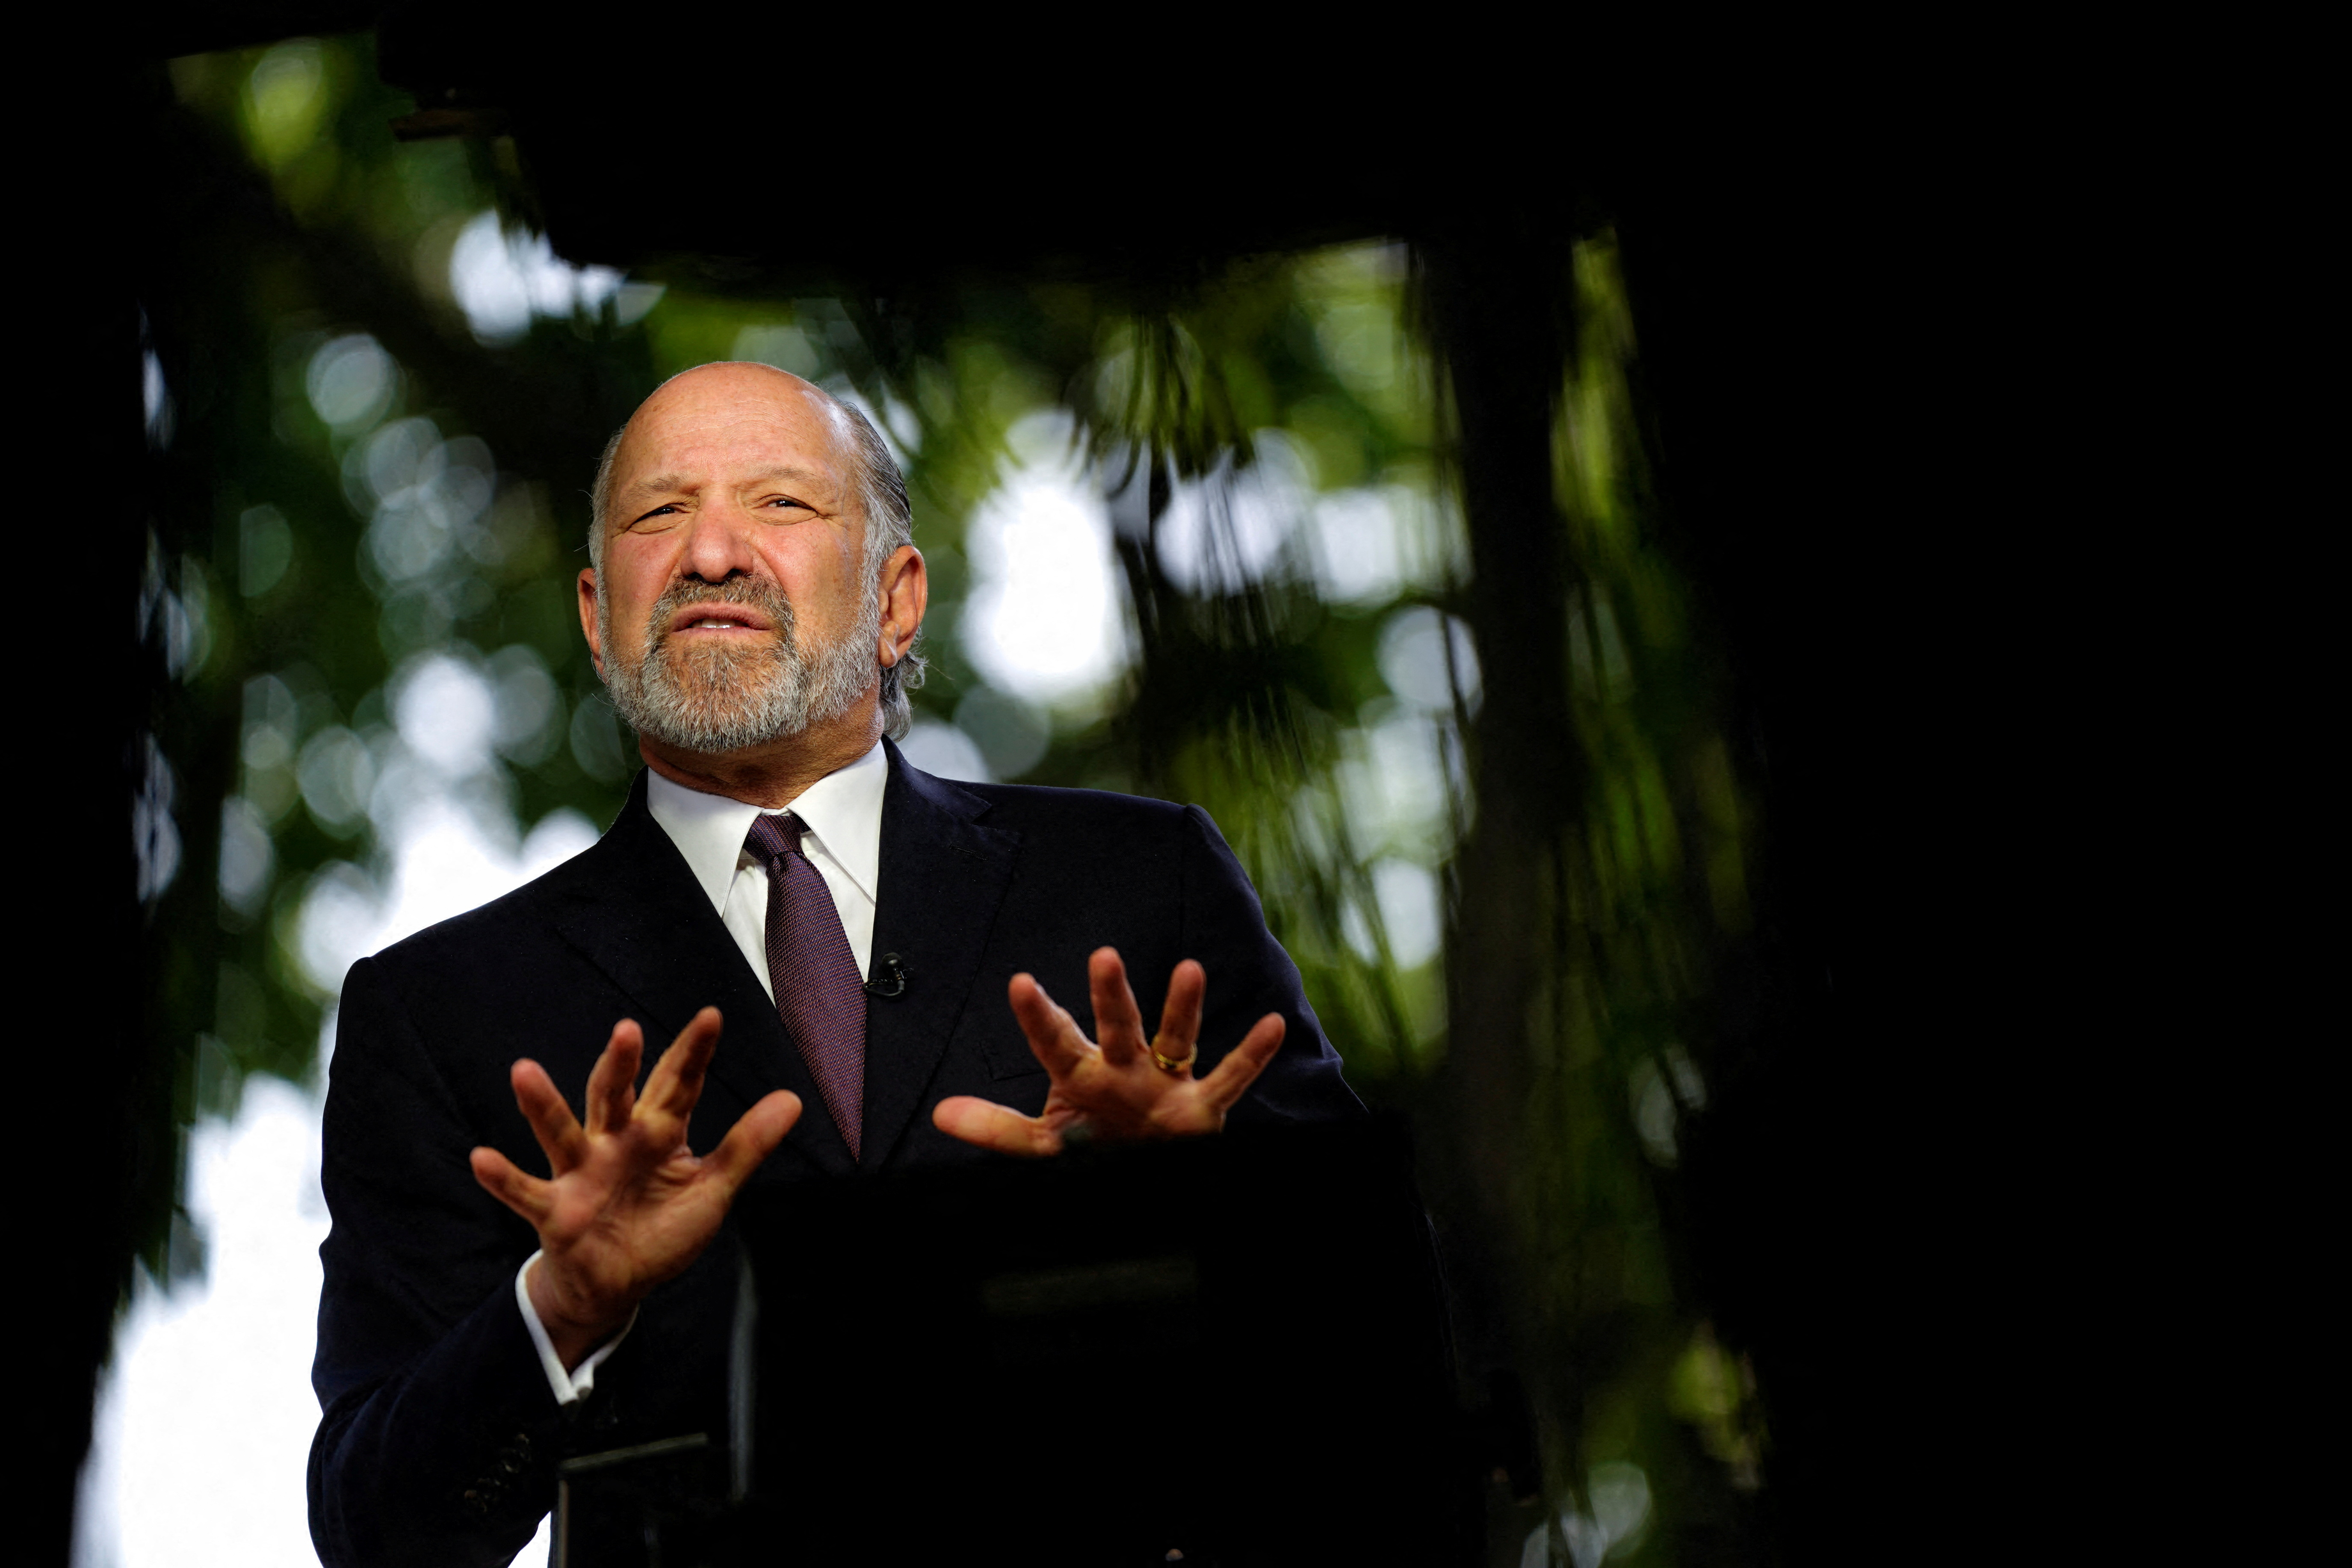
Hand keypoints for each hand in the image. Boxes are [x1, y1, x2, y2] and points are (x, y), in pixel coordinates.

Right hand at [470, 1007, 800, 1368]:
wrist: (617, 1285)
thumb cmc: (661, 1229)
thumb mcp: (713, 1189)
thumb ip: (748, 1145)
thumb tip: (793, 1099)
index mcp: (658, 1133)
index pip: (677, 1085)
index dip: (692, 1054)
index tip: (711, 1017)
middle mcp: (616, 1142)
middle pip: (615, 1096)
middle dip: (619, 1065)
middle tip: (627, 1030)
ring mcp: (581, 1173)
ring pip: (562, 1133)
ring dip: (543, 1104)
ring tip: (523, 1071)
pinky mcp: (555, 1210)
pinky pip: (526, 1191)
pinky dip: (503, 1177)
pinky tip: (481, 1158)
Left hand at [932, 948, 1284, 1156]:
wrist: (1144, 1173)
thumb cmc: (1096, 1146)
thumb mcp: (1045, 1144)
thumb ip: (999, 1129)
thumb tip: (942, 1114)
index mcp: (1082, 1076)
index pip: (1055, 1041)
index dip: (1038, 1016)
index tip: (1020, 983)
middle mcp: (1124, 1070)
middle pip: (1116, 1028)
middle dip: (1110, 996)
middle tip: (1103, 956)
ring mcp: (1165, 1084)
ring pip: (1174, 1040)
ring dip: (1183, 1007)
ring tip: (1190, 969)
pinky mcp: (1201, 1108)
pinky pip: (1229, 1078)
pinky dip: (1252, 1055)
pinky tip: (1272, 1026)